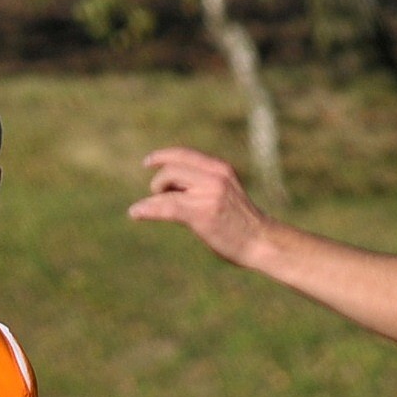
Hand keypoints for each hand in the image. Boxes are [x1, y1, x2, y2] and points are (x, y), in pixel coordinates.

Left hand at [128, 148, 271, 265]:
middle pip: (172, 168)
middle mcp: (214, 176)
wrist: (262, 242)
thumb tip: (173, 189)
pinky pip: (166, 206)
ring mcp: (208, 194)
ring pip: (167, 184)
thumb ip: (205, 186)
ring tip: (153, 209)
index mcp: (220, 169)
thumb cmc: (243, 225)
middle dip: (159, 183)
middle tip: (158, 198)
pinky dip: (147, 208)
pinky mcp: (201, 213)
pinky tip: (135, 213)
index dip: (162, 156)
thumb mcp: (227, 194)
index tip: (148, 162)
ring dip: (154, 197)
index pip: (184, 154)